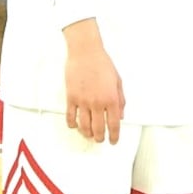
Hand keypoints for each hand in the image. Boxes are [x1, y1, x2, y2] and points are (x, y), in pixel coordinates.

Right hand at [64, 28, 124, 143]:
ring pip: (84, 126)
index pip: (114, 124)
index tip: (113, 141)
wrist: (85, 52)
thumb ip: (121, 100)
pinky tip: (76, 126)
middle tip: (100, 140)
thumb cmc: (102, 63)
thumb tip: (121, 115)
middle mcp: (97, 102)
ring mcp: (83, 101)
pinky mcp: (71, 97)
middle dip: (100, 138)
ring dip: (87, 134)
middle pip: (98, 129)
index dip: (114, 136)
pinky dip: (73, 125)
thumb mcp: (118, 81)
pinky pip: (70, 117)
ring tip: (89, 135)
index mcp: (111, 98)